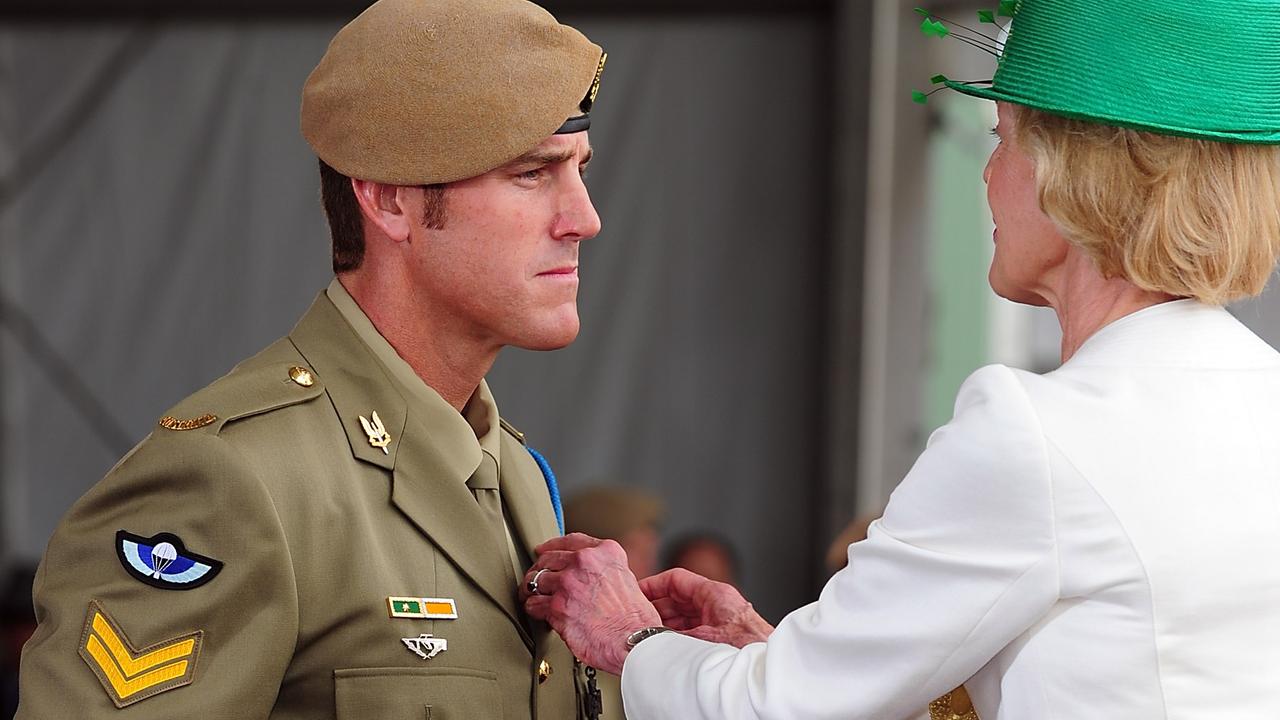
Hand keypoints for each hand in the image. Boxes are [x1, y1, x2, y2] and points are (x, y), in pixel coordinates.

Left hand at [522, 533, 661, 674]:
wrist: (633, 642)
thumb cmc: (634, 620)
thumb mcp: (626, 579)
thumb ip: (603, 570)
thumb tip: (586, 574)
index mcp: (605, 553)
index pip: (570, 541)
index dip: (553, 546)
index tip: (545, 549)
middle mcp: (585, 563)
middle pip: (548, 558)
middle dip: (540, 570)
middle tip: (537, 579)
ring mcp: (568, 583)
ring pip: (536, 580)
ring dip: (533, 590)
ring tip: (534, 597)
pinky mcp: (557, 606)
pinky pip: (533, 604)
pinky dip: (534, 609)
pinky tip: (539, 613)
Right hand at [639, 568, 773, 647]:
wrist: (767, 667)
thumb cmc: (747, 647)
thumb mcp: (702, 637)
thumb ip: (675, 633)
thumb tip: (652, 636)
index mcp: (714, 594)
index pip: (677, 579)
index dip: (654, 585)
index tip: (637, 592)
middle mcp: (717, 603)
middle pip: (679, 599)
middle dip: (657, 608)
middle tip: (638, 617)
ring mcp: (719, 618)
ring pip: (685, 615)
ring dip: (667, 624)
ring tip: (650, 634)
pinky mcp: (722, 633)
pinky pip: (694, 629)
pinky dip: (679, 634)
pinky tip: (668, 644)